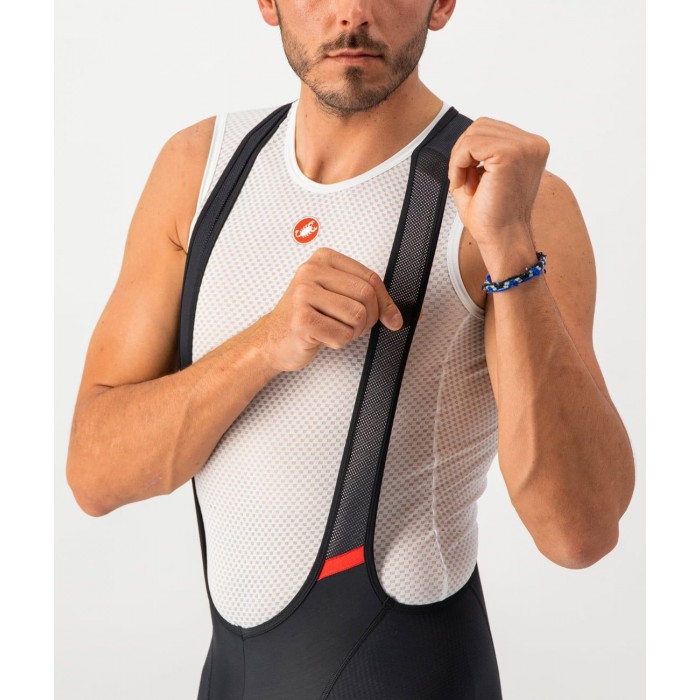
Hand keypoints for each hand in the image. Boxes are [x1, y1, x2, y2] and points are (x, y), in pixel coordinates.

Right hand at [258, 247, 402, 372]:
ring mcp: (303, 295)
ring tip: (334, 329)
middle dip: (368, 319)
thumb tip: (401, 315)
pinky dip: (338, 342)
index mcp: (323, 259)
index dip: (386, 303)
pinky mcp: (301, 320)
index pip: (370, 278)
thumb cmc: (307, 316)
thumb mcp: (337, 297)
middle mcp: (310, 272)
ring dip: (352, 332)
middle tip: (354, 326)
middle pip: (366, 296)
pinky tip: (322, 337)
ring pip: (357, 316)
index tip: (392, 319)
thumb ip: (369, 299)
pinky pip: (342, 335)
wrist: (273, 339)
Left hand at [447, 117, 549, 247]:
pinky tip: (461, 183)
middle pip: (481, 125)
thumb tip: (464, 136)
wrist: (503, 239)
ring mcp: (524, 147)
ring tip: (462, 182)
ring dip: (459, 158)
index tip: (465, 176)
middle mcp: (533, 144)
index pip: (490, 129)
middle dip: (462, 151)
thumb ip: (478, 152)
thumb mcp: (485, 175)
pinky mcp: (510, 154)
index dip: (469, 150)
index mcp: (531, 148)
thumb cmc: (493, 215)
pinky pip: (470, 144)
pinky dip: (457, 163)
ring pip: (474, 132)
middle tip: (460, 179)